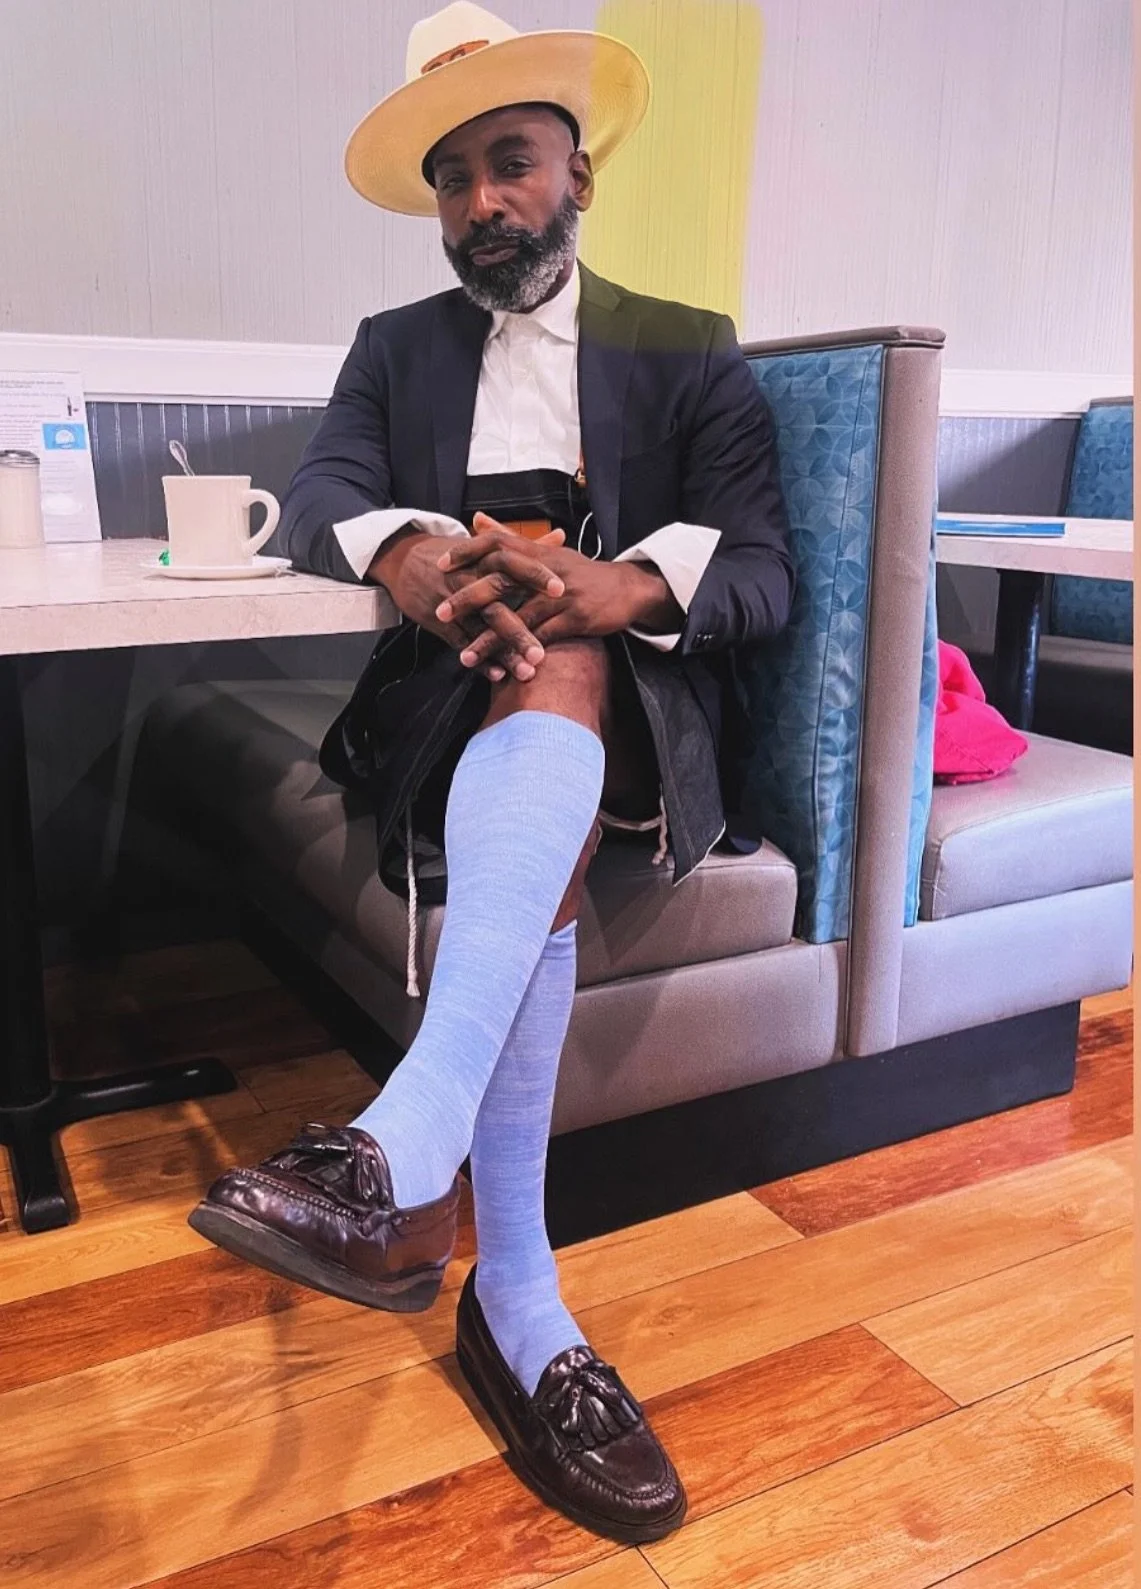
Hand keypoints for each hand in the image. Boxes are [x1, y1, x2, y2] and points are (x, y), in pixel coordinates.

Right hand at [368, 523, 565, 681]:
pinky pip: (462, 642)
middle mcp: (469, 581)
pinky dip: (479, 659)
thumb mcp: (485, 546)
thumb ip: (525, 546)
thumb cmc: (454, 555)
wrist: (403, 559)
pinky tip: (498, 674)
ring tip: (528, 671)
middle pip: (497, 605)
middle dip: (520, 630)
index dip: (536, 575)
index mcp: (484, 559)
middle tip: (542, 652)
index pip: (512, 564)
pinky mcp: (441, 622)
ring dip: (504, 652)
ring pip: (482, 630)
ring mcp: (454, 604)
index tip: (561, 590)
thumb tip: (559, 537)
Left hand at [437, 524, 681, 669]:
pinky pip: (543, 638)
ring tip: (464, 655)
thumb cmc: (581, 573)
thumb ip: (511, 538)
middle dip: (468, 599)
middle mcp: (547, 572)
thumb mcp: (549, 550)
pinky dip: (522, 653)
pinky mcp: (576, 619)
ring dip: (490, 639)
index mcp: (539, 553)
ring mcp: (562, 596)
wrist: (627, 589)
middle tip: (440, 614)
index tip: (441, 565)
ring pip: (519, 617)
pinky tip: (505, 667)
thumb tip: (478, 520)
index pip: (497, 544)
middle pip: (501, 581)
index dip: (468, 552)